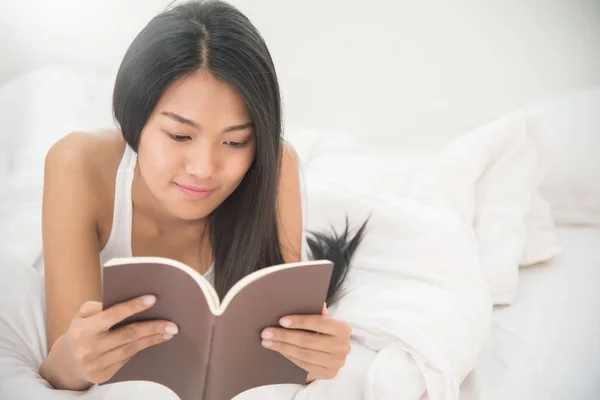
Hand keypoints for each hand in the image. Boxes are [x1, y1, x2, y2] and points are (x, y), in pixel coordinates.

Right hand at [50, 295, 178, 387]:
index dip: (134, 306)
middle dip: (153, 327)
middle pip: (128, 335)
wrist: (67, 362)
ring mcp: (96, 364)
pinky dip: (141, 348)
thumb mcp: (82, 315)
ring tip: (169, 332)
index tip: (153, 299)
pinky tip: (153, 341)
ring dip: (153, 339)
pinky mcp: (104, 376)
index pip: (113, 315)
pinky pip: (127, 359)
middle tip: (172, 324)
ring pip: (132, 349)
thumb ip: (100, 306)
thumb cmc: (82, 331)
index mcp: (83, 330)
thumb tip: (127, 302)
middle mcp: (89, 348)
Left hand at [261, 303, 350, 381]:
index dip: (300, 321)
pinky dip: (289, 356)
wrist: (334, 352)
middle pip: (308, 341)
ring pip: (304, 354)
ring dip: (283, 348)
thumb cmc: (325, 330)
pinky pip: (304, 365)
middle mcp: (343, 346)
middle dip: (284, 336)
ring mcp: (336, 362)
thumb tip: (317, 304)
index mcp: (343, 328)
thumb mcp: (324, 319)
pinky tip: (279, 350)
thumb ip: (318, 312)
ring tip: (267, 342)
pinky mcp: (328, 374)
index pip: (319, 322)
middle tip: (266, 332)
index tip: (281, 320)